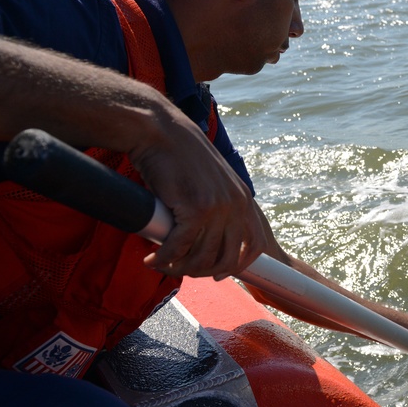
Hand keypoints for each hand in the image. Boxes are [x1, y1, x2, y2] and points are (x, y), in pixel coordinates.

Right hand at [127, 109, 267, 278]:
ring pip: (202, 258)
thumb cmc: (180, 157)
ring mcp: (218, 209)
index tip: (219, 274)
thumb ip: (219, 204)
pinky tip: (152, 260)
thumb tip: (208, 236)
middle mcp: (236, 205)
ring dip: (180, 268)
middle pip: (227, 259)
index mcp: (244, 199)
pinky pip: (179, 248)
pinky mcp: (195, 210)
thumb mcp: (213, 180)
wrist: (162, 132)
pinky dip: (164, 259)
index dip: (238, 265)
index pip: (255, 244)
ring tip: (163, 265)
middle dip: (202, 271)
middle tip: (180, 269)